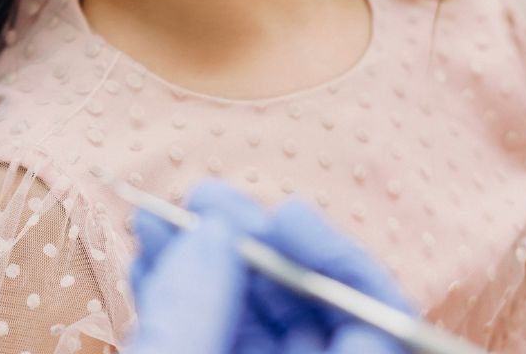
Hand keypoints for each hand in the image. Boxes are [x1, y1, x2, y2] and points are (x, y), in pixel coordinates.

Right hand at [127, 178, 416, 353]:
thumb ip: (199, 315)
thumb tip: (213, 232)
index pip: (375, 318)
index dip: (334, 259)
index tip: (281, 214)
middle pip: (301, 305)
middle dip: (248, 243)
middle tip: (203, 198)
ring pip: (247, 312)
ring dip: (199, 255)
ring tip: (157, 216)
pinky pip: (209, 327)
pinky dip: (177, 290)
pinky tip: (149, 254)